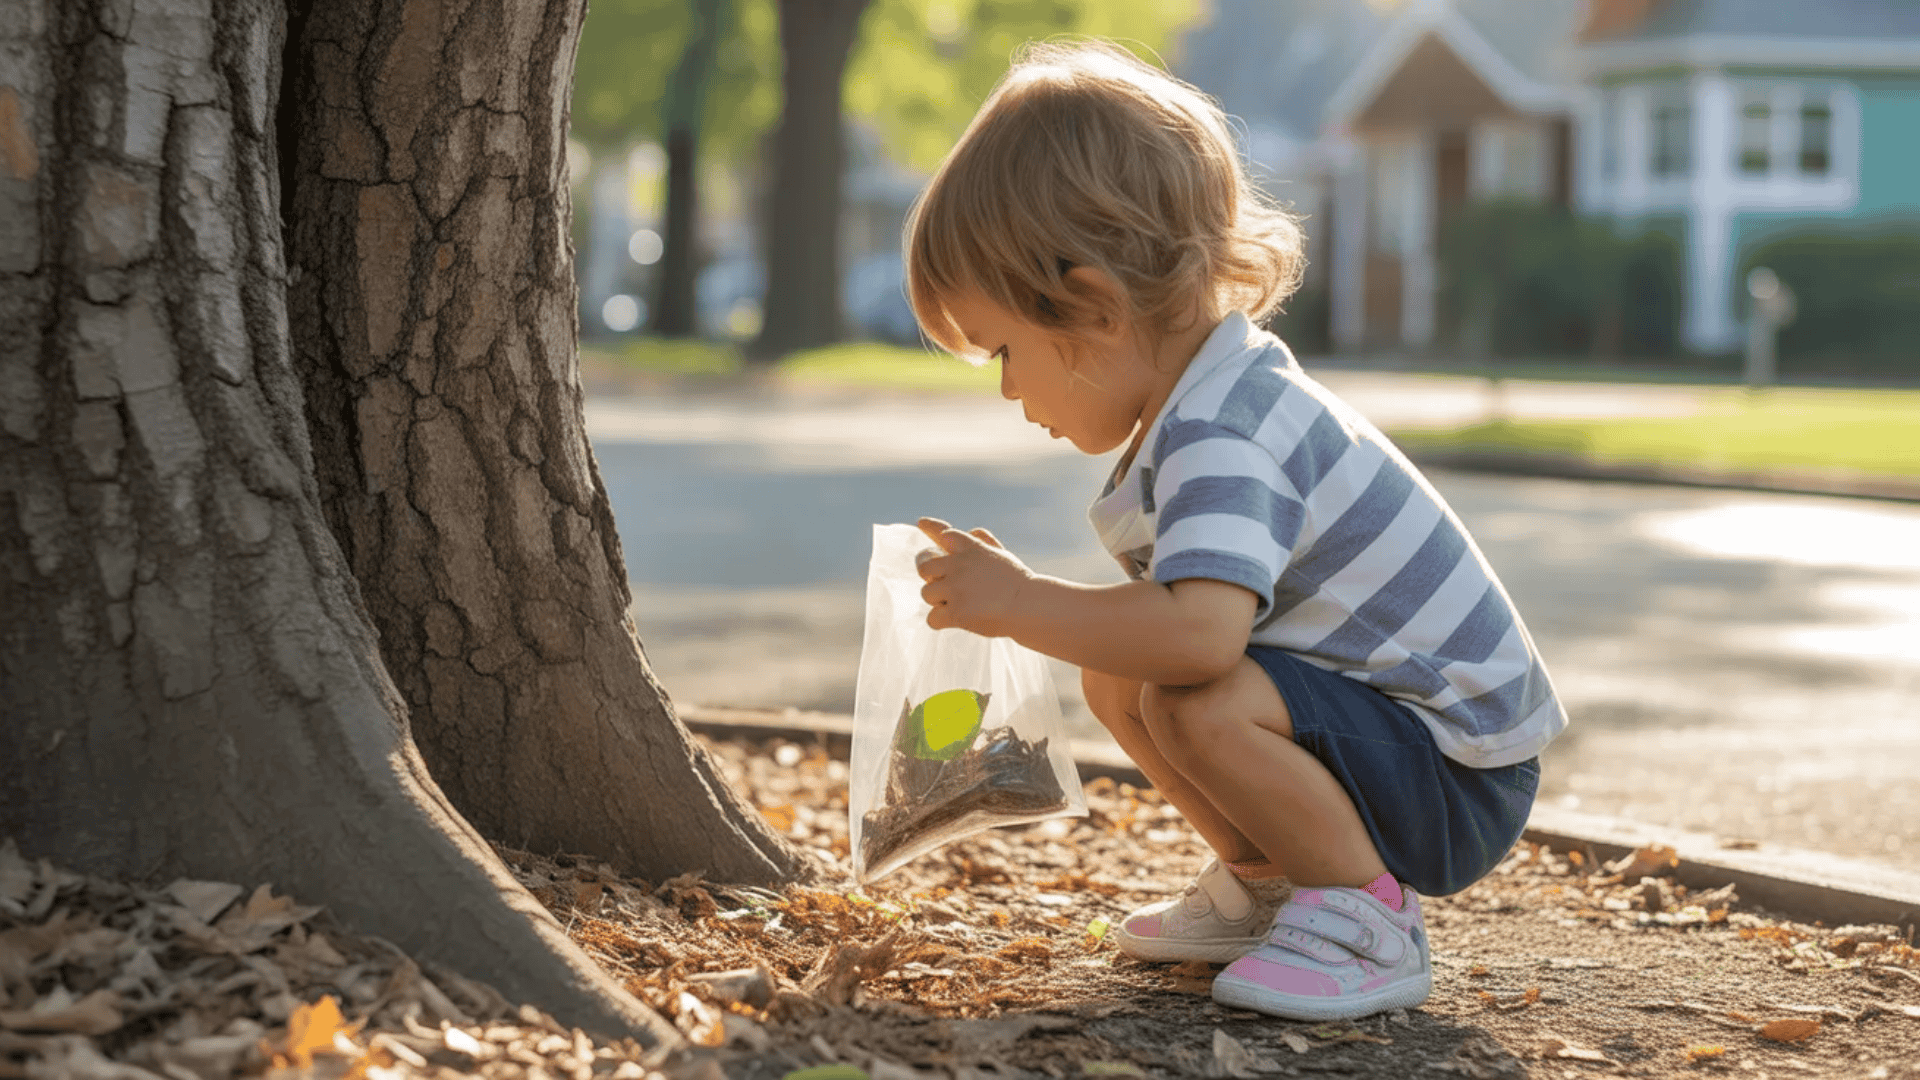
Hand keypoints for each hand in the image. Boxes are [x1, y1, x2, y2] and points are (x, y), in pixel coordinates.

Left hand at [914, 517, 1033, 635]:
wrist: (1030, 606)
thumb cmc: (1018, 583)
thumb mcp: (1003, 556)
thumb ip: (986, 543)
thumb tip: (973, 531)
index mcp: (972, 548)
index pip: (944, 533)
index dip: (931, 527)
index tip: (921, 523)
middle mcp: (959, 565)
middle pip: (924, 565)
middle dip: (930, 575)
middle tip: (942, 585)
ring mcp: (955, 588)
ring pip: (926, 593)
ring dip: (938, 600)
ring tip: (958, 605)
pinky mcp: (956, 612)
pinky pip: (932, 618)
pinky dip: (940, 621)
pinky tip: (953, 621)